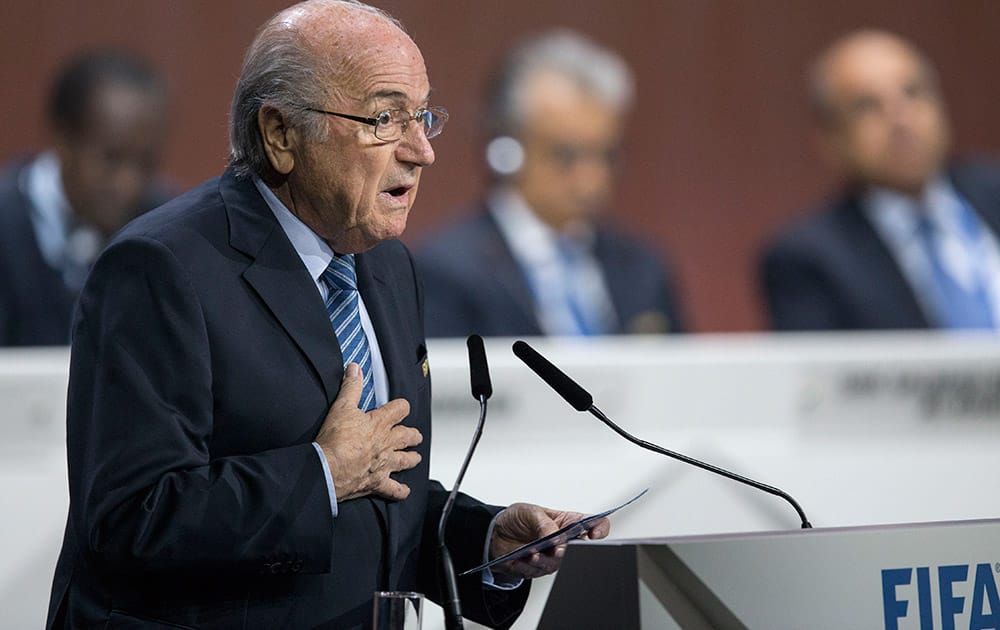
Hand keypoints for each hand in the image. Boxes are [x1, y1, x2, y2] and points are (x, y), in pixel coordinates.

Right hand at [314, 363, 422, 501]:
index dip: (402, 406)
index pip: (400, 409)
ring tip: (415, 457)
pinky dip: (399, 491)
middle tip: (414, 435)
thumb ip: (351, 387)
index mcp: (379, 423)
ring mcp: (383, 463)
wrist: (329, 467)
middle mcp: (386, 444)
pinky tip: (404, 491)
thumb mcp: (341, 406)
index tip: (402, 407)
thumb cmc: (335, 439)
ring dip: (411, 458)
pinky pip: (392, 489)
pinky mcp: (376, 482)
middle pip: (407, 436)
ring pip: (404, 460)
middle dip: (412, 434)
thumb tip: (355, 369)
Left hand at [489, 503, 610, 578]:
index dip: (599, 529)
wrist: (495, 533)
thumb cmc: (517, 518)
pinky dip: (528, 566)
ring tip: (532, 554)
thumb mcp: (530, 512)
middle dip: (569, 551)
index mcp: (568, 522)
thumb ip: (544, 524)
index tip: (593, 533)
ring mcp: (553, 556)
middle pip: (579, 550)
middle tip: (558, 549)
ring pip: (558, 564)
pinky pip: (538, 572)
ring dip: (544, 560)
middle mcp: (564, 541)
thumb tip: (555, 537)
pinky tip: (519, 560)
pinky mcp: (539, 568)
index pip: (594, 525)